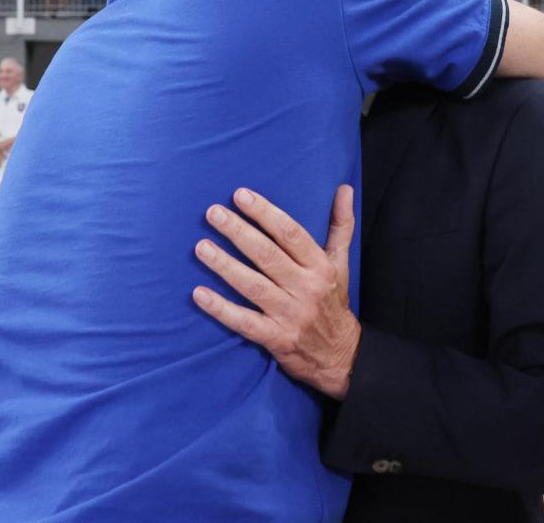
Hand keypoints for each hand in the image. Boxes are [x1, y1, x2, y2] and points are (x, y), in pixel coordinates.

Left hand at [192, 186, 359, 399]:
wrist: (340, 356)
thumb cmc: (333, 302)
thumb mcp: (341, 263)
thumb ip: (341, 225)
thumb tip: (344, 188)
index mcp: (320, 266)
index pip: (291, 233)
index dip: (265, 213)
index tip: (240, 195)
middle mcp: (306, 288)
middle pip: (268, 256)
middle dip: (239, 232)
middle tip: (213, 213)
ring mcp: (291, 315)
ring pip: (254, 286)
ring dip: (225, 266)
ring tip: (201, 247)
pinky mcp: (276, 338)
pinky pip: (244, 322)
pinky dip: (221, 309)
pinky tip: (199, 294)